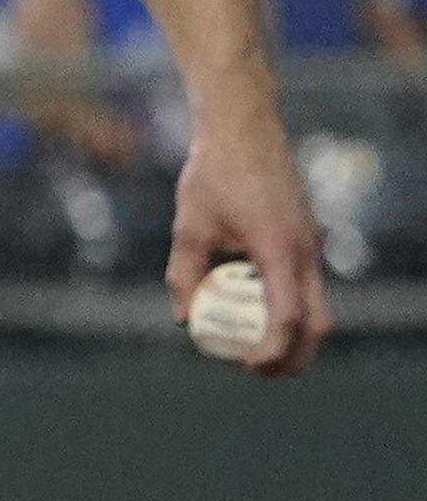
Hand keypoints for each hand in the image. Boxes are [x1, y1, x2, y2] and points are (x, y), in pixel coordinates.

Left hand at [165, 115, 326, 377]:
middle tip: (258, 371)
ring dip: (292, 333)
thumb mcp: (188, 226)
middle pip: (316, 322)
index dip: (273, 349)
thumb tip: (184, 320)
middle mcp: (305, 249)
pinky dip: (288, 306)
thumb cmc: (212, 174)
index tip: (249, 367)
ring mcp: (311, 243)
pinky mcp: (306, 237)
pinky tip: (253, 311)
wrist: (244, 128)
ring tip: (253, 349)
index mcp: (279, 248)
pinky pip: (305, 284)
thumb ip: (184, 274)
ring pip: (316, 305)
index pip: (287, 316)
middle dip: (294, 355)